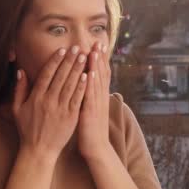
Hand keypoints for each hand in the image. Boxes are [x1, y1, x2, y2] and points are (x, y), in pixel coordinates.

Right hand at [12, 46, 87, 162]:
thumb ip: (19, 89)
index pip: (47, 74)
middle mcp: (48, 101)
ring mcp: (60, 109)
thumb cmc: (27, 129)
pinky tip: (88, 76)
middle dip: (70, 61)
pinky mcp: (71, 117)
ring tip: (85, 56)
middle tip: (78, 47)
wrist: (39, 150)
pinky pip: (78, 99)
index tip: (62, 50)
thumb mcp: (17, 109)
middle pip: (61, 76)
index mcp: (36, 97)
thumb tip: (20, 70)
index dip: (55, 61)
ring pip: (71, 85)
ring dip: (78, 69)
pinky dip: (83, 87)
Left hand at [77, 42, 111, 160]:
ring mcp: (97, 104)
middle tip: (98, 41)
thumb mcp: (92, 109)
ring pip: (97, 81)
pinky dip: (92, 83)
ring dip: (96, 65)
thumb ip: (90, 96)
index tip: (98, 44)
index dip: (100, 59)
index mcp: (99, 96)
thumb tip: (87, 83)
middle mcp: (100, 97)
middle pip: (101, 73)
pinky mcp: (91, 112)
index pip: (101, 74)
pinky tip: (90, 72)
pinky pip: (91, 95)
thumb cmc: (90, 129)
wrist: (96, 148)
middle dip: (100, 57)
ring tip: (94, 51)